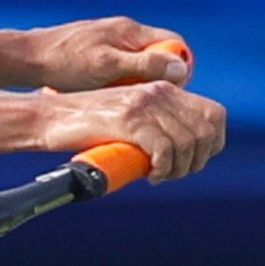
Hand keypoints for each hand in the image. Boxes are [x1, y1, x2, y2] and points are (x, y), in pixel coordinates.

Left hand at [16, 16, 192, 90]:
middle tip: (145, 100)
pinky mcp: (99, 55)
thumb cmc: (63, 61)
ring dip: (137, 85)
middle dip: (157, 80)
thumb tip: (179, 67)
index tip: (170, 91)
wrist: (27, 59)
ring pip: (140, 66)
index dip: (179, 68)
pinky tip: (106, 97)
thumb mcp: (107, 67)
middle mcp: (125, 33)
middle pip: (159, 56)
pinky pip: (122, 71)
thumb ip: (144, 65)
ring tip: (123, 99)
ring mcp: (112, 43)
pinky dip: (120, 85)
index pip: (175, 44)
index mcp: (131, 31)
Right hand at [38, 80, 225, 182]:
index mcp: (163, 89)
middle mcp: (158, 92)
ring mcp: (144, 104)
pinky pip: (164, 150)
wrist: (49, 118)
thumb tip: (182, 151)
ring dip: (179, 169)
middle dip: (196, 160)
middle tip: (174, 174)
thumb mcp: (129, 116)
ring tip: (160, 176)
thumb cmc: (85, 125)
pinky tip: (150, 176)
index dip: (212, 142)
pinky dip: (163, 169)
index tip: (194, 160)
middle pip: (205, 131)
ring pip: (187, 143)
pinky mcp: (128, 120)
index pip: (214, 113)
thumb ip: (155, 122)